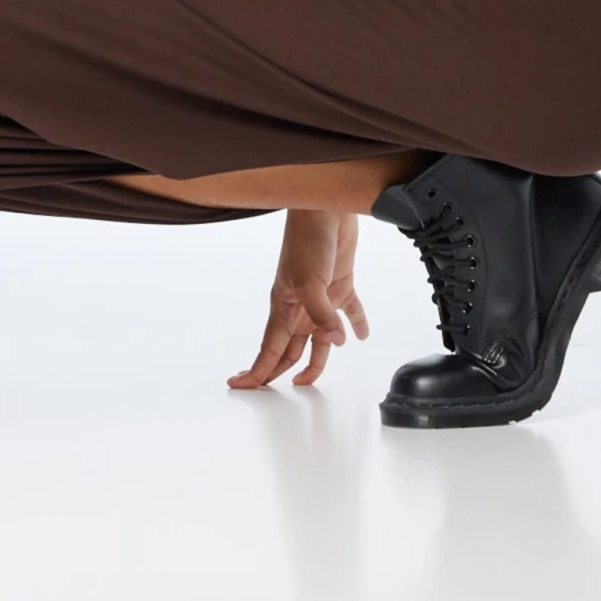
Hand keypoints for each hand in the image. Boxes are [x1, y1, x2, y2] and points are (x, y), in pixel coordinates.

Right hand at [228, 208, 369, 389]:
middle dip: (285, 370)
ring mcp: (320, 295)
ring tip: (317, 375)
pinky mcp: (340, 283)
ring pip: (318, 335)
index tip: (239, 386)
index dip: (256, 371)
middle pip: (291, 346)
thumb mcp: (310, 282)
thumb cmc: (307, 239)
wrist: (327, 209)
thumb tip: (335, 342)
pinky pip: (349, 310)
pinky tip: (361, 334)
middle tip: (283, 391)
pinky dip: (356, 323)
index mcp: (284, 306)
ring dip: (320, 354)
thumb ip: (322, 316)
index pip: (268, 348)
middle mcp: (299, 305)